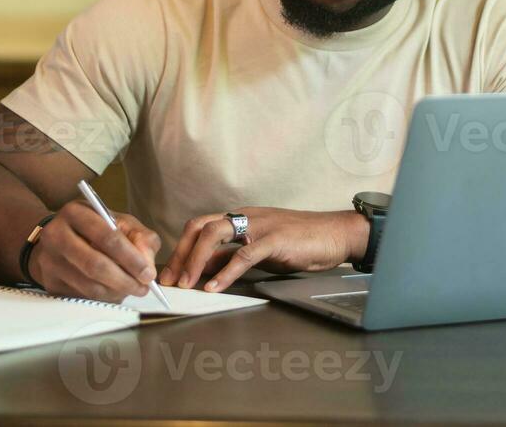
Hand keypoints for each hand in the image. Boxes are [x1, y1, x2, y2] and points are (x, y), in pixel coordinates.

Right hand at [27, 200, 161, 301]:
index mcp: (75, 213)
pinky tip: (114, 291)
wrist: (57, 239)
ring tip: (131, 289)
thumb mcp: (119, 222)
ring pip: (89, 286)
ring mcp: (49, 261)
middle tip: (143, 288)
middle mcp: (56, 235)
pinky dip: (104, 298)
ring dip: (116, 292)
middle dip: (125, 280)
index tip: (148, 273)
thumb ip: (140, 237)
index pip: (107, 237)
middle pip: (96, 265)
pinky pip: (82, 297)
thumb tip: (147, 265)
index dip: (131, 258)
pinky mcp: (50, 283)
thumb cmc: (94, 229)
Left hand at [159, 208, 367, 292]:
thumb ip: (232, 255)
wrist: (336, 234)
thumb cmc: (302, 242)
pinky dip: (225, 272)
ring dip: (195, 261)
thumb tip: (203, 270)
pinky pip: (243, 255)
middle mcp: (245, 217)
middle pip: (199, 227)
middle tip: (169, 281)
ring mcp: (259, 225)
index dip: (180, 250)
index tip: (169, 275)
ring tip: (186, 285)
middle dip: (180, 254)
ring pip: (214, 234)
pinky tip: (215, 287)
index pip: (199, 228)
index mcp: (241, 218)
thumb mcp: (260, 249)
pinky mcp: (275, 239)